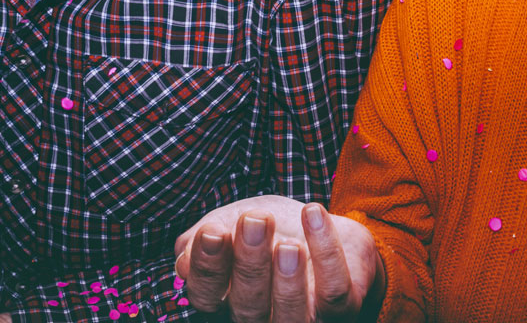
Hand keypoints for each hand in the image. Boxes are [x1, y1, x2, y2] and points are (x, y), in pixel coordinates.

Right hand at [175, 195, 381, 321]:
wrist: (324, 226)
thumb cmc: (270, 227)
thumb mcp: (232, 221)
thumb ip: (204, 238)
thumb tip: (185, 257)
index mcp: (227, 298)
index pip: (206, 296)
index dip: (207, 267)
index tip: (213, 231)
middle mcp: (261, 317)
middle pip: (248, 309)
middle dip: (249, 264)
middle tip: (254, 222)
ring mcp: (302, 318)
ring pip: (291, 314)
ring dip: (288, 279)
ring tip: (288, 243)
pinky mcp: (341, 308)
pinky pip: (335, 291)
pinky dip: (326, 252)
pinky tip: (314, 214)